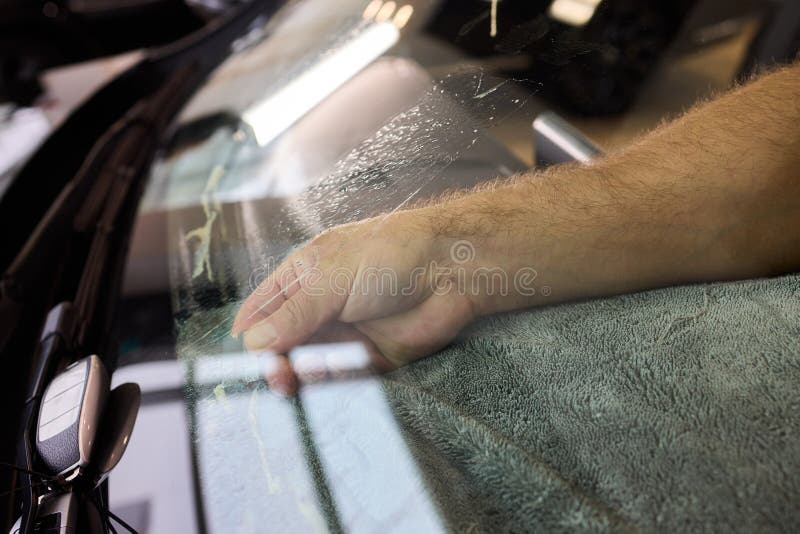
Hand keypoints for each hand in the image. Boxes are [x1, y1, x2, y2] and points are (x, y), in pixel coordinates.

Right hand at [231, 210, 476, 393]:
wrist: (452, 269)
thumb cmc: (390, 255)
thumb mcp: (332, 279)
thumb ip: (295, 313)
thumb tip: (252, 343)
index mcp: (303, 278)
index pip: (262, 311)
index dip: (250, 337)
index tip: (247, 360)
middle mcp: (320, 308)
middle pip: (282, 346)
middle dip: (276, 363)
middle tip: (280, 375)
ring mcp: (345, 333)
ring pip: (311, 366)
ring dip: (307, 374)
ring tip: (310, 372)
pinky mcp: (372, 358)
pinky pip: (345, 378)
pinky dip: (339, 380)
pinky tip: (343, 371)